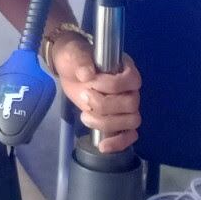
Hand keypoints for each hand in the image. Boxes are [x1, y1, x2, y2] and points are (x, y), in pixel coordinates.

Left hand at [50, 33, 141, 153]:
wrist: (68, 69)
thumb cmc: (75, 57)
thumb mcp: (74, 53)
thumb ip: (81, 60)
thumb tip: (86, 74)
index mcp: (125, 68)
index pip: (132, 81)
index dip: (113, 85)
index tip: (90, 81)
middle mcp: (130, 88)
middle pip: (132, 105)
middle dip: (105, 105)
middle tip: (84, 97)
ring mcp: (125, 106)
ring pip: (131, 122)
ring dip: (107, 123)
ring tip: (85, 116)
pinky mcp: (117, 119)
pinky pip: (128, 135)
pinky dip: (118, 142)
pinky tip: (103, 146)